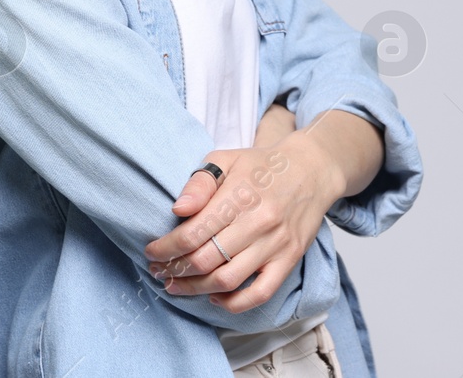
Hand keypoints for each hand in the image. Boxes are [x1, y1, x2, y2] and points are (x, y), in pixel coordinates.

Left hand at [144, 130, 344, 312]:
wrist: (311, 171)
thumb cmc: (261, 166)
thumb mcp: (225, 159)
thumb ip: (199, 183)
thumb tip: (178, 209)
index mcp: (238, 195)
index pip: (194, 232)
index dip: (167, 247)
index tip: (151, 251)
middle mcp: (258, 223)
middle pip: (206, 260)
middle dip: (175, 269)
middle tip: (158, 270)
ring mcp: (276, 245)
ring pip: (228, 280)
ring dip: (195, 288)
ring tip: (176, 285)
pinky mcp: (290, 260)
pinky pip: (261, 293)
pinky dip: (234, 303)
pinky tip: (214, 296)